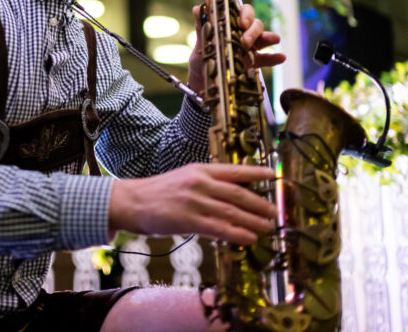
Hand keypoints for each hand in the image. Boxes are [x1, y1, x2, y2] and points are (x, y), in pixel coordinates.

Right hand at [108, 163, 276, 244]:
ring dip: (254, 221)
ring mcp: (195, 201)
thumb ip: (208, 183)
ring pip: (233, 212)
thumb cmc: (159, 192)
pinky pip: (219, 228)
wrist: (132, 202)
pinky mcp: (189, 220)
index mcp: (201, 169)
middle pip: (239, 193)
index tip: (274, 175)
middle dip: (261, 204)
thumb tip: (234, 193)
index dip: (257, 173)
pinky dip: (237, 233)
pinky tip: (249, 237)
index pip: (235, 170)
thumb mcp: (186, 178)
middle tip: (275, 212)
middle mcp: (200, 183)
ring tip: (268, 227)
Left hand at [187, 3, 286, 93]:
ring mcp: (249, 48)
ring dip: (268, 37)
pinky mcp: (253, 63)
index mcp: (230, 25)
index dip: (245, 14)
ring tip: (274, 39)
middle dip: (253, 30)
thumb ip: (202, 28)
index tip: (242, 23)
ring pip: (262, 37)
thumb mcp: (201, 45)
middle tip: (246, 41)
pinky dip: (274, 57)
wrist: (203, 84)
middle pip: (254, 24)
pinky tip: (281, 57)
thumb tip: (198, 9)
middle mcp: (241, 33)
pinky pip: (266, 58)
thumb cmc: (201, 60)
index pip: (242, 12)